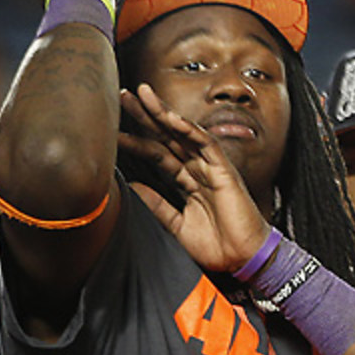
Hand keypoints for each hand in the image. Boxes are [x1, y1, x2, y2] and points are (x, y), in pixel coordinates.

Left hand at [118, 83, 271, 272]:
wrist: (242, 260)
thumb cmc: (217, 246)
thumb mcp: (175, 225)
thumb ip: (156, 204)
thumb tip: (132, 187)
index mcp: (187, 182)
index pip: (158, 154)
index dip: (137, 141)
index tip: (112, 130)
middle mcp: (198, 170)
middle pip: (168, 137)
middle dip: (146, 116)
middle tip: (123, 96)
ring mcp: (212, 168)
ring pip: (184, 134)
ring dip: (163, 114)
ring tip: (142, 95)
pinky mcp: (225, 171)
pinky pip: (206, 144)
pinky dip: (189, 130)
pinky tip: (172, 117)